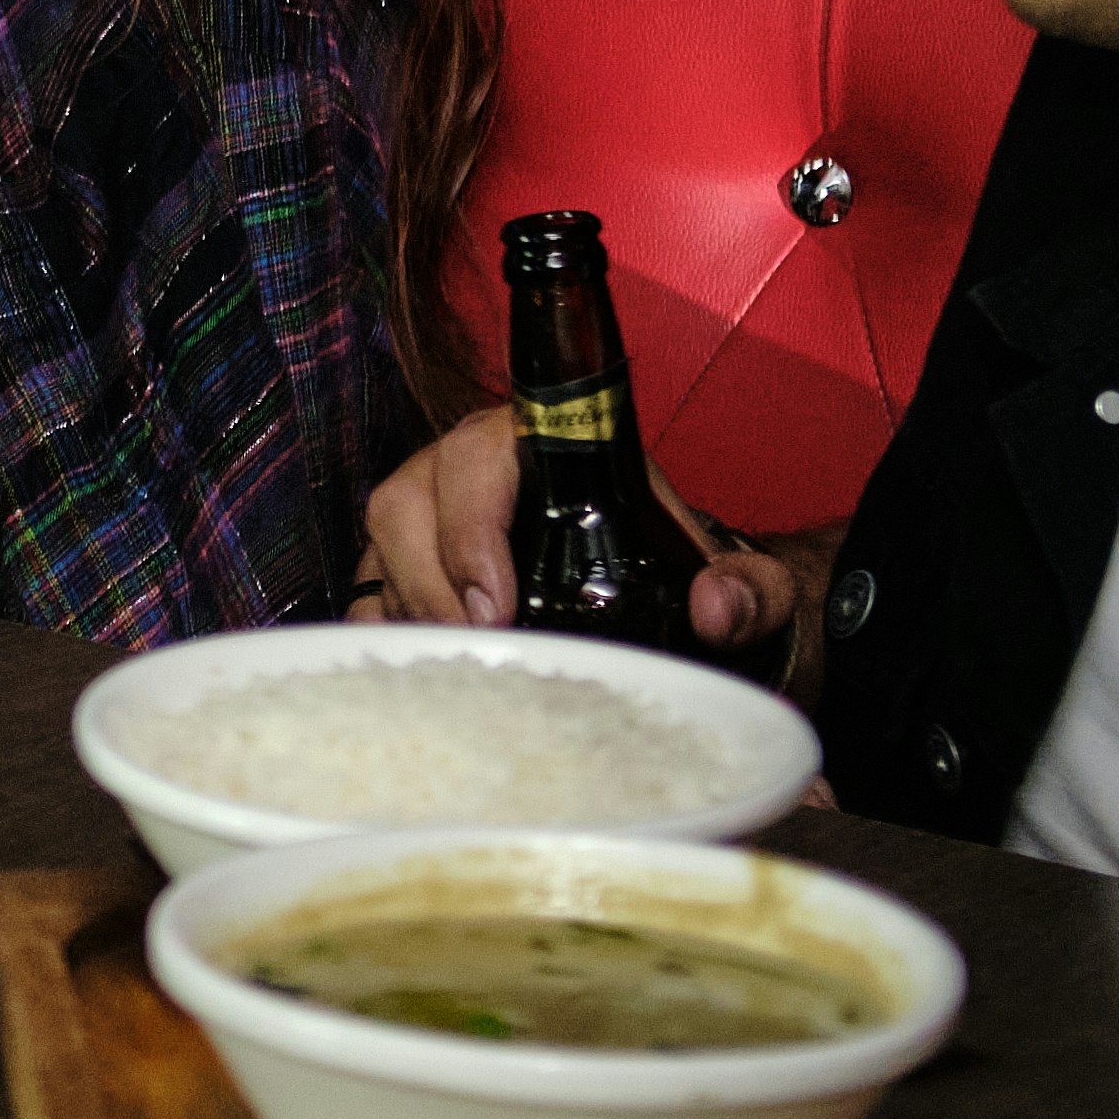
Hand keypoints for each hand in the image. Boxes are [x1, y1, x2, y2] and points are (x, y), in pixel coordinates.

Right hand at [350, 406, 834, 668]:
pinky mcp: (409, 566)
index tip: (495, 606)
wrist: (669, 599)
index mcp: (547, 446)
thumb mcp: (746, 584)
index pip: (479, 457)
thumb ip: (751, 591)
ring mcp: (433, 517)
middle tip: (477, 647)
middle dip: (429, 579)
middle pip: (407, 499)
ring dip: (407, 609)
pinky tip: (420, 673)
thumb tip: (714, 606)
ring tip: (458, 668)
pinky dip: (381, 629)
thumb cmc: (693, 577)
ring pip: (380, 541)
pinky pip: (367, 588)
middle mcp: (474, 470)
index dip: (470, 525)